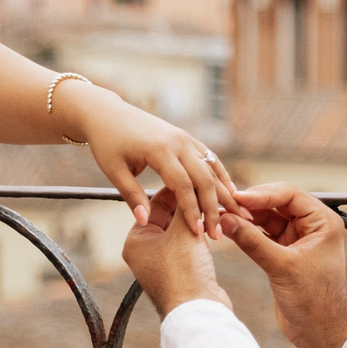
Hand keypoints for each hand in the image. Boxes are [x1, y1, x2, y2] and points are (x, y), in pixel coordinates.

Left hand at [60, 80, 238, 237]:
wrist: (108, 113)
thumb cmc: (107, 142)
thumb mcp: (114, 170)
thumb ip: (132, 195)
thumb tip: (144, 221)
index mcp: (159, 149)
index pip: (183, 185)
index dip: (192, 211)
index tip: (199, 233)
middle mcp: (178, 141)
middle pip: (204, 178)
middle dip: (214, 207)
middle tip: (220, 234)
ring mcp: (185, 138)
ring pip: (212, 167)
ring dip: (225, 192)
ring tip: (238, 215)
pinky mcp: (186, 138)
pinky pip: (209, 158)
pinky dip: (221, 176)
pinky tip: (230, 192)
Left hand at [123, 188, 232, 317]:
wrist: (198, 312)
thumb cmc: (183, 272)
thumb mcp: (183, 231)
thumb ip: (187, 205)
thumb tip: (193, 184)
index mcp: (136, 239)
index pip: (157, 202)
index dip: (178, 187)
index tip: (194, 175)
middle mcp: (146, 250)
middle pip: (170, 215)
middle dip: (190, 203)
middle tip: (208, 187)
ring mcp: (164, 261)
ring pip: (183, 229)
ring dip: (199, 217)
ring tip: (215, 204)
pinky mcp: (182, 270)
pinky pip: (192, 243)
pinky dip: (203, 232)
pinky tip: (216, 223)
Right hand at [223, 183, 346, 347]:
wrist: (319, 332)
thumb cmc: (313, 300)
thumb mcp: (281, 267)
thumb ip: (252, 241)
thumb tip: (226, 219)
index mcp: (323, 222)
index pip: (290, 194)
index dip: (261, 194)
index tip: (237, 198)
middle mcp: (312, 225)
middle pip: (277, 202)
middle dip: (251, 204)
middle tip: (225, 204)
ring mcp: (298, 238)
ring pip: (268, 217)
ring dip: (247, 217)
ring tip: (223, 216)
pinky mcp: (285, 252)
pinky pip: (263, 234)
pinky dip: (248, 232)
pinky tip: (229, 230)